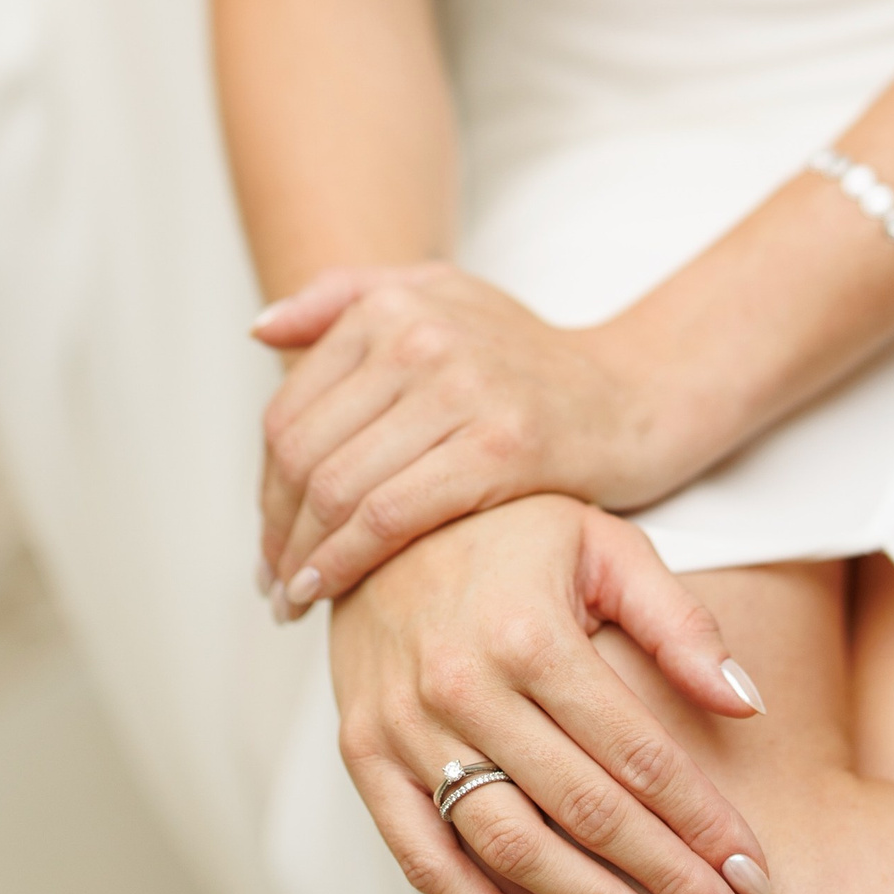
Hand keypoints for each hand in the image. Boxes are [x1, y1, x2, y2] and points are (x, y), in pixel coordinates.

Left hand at [254, 260, 661, 611]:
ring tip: (294, 598)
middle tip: (272, 583)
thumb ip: (347, 295)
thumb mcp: (444, 295)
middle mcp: (420, 337)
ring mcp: (461, 389)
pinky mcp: (501, 447)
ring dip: (301, 559)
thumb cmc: (529, 358)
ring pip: (338, 490)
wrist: (633, 396)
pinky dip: (346, 563)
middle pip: (304, 455)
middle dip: (276, 534)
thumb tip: (260, 329)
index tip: (268, 538)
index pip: (289, 412)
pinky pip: (390, 516)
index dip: (264, 489)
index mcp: (393, 305)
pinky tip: (329, 593)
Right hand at [328, 494, 772, 893]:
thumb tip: (747, 705)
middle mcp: (462, 685)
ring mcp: (406, 726)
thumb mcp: (602, 544)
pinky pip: (423, 856)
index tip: (754, 875)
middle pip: (584, 810)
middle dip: (667, 880)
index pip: (637, 752)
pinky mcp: (364, 754)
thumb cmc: (508, 532)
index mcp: (529, 632)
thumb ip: (677, 623)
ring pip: (509, 845)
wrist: (378, 520)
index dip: (702, 820)